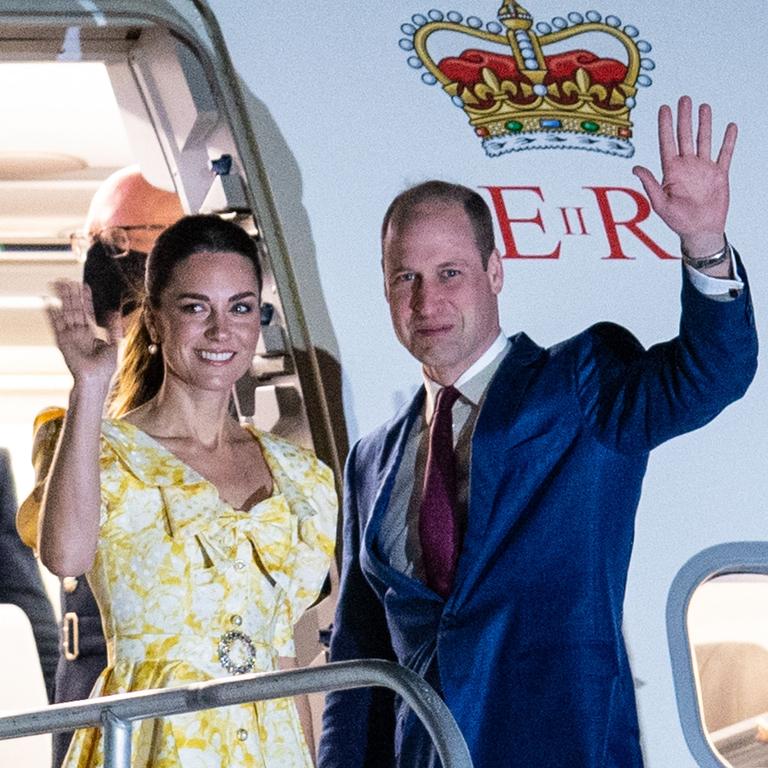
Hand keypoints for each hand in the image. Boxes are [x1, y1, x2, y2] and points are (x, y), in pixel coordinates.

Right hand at [46, 280, 120, 389]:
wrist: (96, 378)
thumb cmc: (106, 367)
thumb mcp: (115, 343)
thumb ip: (114, 327)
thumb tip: (114, 311)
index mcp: (90, 333)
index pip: (86, 311)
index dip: (85, 299)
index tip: (83, 285)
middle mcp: (78, 333)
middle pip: (73, 309)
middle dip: (70, 294)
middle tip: (67, 279)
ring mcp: (69, 335)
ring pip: (64, 312)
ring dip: (61, 298)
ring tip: (57, 284)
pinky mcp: (62, 340)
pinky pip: (55, 324)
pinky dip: (51, 313)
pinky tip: (48, 302)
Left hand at [633, 95, 736, 257]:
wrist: (700, 231)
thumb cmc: (678, 221)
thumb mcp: (660, 204)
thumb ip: (650, 184)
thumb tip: (636, 167)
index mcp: (671, 171)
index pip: (667, 142)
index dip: (665, 125)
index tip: (664, 108)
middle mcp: (687, 166)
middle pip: (685, 136)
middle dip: (684, 118)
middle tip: (684, 99)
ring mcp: (703, 168)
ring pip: (704, 140)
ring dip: (704, 124)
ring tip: (703, 106)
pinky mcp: (719, 174)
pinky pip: (724, 153)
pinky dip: (728, 140)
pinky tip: (729, 127)